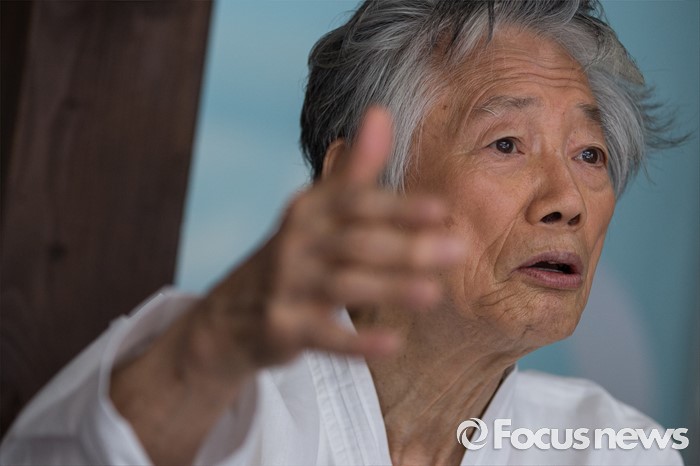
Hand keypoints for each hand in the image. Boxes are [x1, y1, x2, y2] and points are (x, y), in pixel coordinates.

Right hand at [191, 107, 465, 378]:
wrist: (231, 313)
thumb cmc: (294, 256)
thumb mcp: (317, 210)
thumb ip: (354, 170)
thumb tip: (380, 110)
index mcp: (308, 210)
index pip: (355, 202)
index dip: (397, 206)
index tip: (441, 210)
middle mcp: (294, 242)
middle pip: (355, 242)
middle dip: (407, 247)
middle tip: (458, 251)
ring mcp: (284, 285)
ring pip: (343, 285)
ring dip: (389, 288)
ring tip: (434, 294)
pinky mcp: (280, 326)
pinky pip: (322, 335)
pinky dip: (356, 341)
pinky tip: (393, 343)